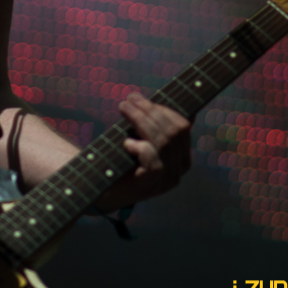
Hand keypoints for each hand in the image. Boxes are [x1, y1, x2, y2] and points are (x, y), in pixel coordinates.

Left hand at [98, 94, 190, 209]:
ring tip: (124, 110)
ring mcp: (169, 178)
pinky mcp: (153, 185)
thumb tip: (164, 96)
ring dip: (141, 120)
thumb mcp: (141, 136)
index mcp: (182, 154)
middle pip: (173, 131)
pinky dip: (140, 146)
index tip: (140, 99)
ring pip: (163, 141)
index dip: (162, 108)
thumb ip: (153, 122)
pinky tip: (127, 143)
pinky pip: (153, 159)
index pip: (182, 126)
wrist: (105, 190)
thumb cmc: (124, 159)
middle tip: (128, 100)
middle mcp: (180, 168)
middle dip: (150, 110)